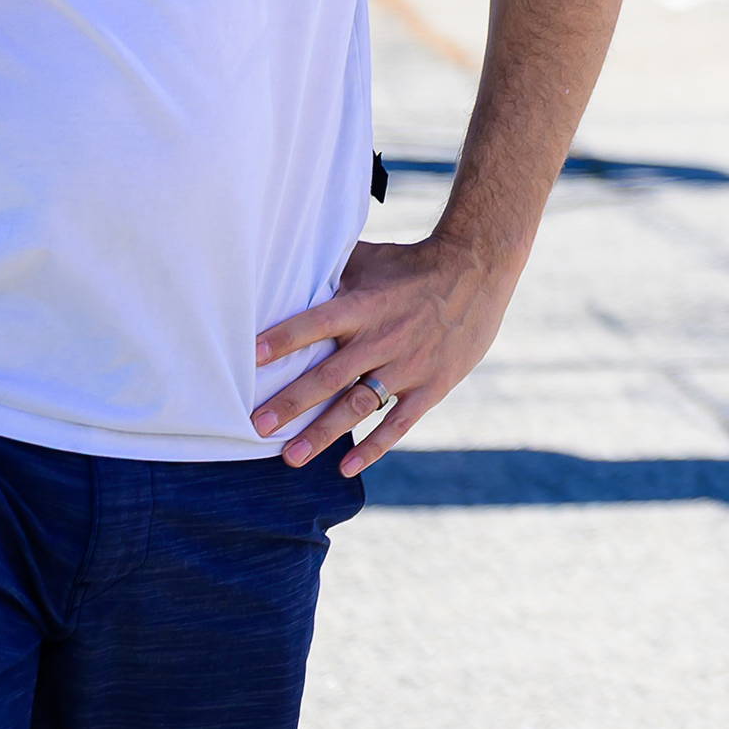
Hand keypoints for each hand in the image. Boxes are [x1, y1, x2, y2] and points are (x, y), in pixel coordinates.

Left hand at [251, 228, 519, 472]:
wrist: (477, 270)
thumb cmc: (412, 264)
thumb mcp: (370, 260)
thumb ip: (330, 273)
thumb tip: (282, 269)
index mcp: (365, 304)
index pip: (317, 322)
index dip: (285, 338)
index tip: (251, 357)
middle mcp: (384, 337)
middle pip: (330, 375)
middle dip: (292, 402)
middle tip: (256, 427)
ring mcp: (409, 364)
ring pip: (359, 405)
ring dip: (323, 433)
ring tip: (290, 457)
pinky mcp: (432, 385)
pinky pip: (399, 422)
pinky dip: (373, 447)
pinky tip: (345, 468)